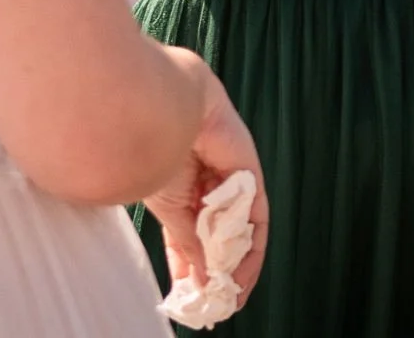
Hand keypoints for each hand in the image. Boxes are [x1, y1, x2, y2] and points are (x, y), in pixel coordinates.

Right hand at [143, 66, 268, 298]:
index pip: (190, 234)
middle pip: (219, 235)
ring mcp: (230, 179)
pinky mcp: (250, 174)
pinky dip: (251, 245)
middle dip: (219, 269)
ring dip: (238, 263)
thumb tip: (201, 279)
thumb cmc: (157, 154)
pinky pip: (256, 215)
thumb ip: (188, 244)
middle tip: (218, 302)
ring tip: (232, 293)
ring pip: (240, 228)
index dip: (192, 265)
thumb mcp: (169, 210)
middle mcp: (207, 185)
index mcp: (179, 189)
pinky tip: (241, 270)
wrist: (167, 111)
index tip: (191, 295)